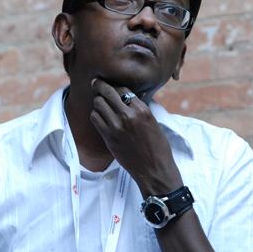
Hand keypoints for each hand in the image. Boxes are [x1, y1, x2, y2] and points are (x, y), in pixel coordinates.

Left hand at [90, 78, 182, 196]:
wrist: (154, 169)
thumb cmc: (157, 146)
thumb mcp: (153, 122)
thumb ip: (140, 108)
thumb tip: (129, 97)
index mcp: (142, 110)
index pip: (122, 88)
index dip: (113, 84)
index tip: (108, 82)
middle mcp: (128, 115)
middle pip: (107, 92)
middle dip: (100, 85)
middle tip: (96, 82)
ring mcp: (116, 126)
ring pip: (98, 103)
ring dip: (98, 102)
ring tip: (100, 103)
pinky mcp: (108, 137)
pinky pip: (95, 118)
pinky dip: (96, 115)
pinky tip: (100, 117)